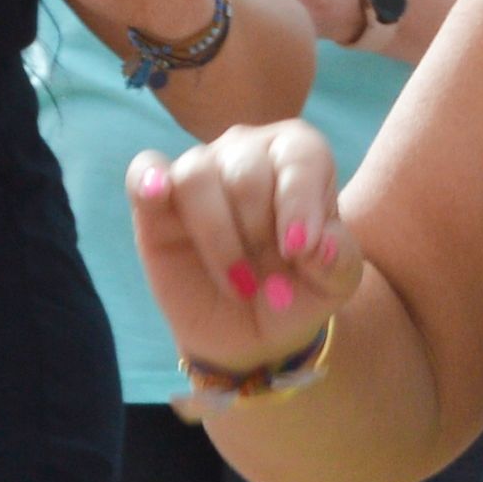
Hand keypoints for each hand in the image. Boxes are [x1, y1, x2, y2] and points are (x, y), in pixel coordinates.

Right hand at [124, 123, 363, 375]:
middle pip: (246, 172)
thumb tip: (319, 243)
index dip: (299, 201)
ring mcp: (201, 171)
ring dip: (217, 237)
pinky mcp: (156, 199)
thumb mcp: (333, 283)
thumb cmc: (297, 291)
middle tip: (268, 280)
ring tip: (238, 283)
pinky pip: (144, 171)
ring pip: (197, 175)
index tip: (298, 250)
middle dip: (258, 234)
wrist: (251, 329)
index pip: (301, 156)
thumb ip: (338, 260)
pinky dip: (148, 180)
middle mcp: (248, 152)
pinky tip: (157, 194)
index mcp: (300, 157)